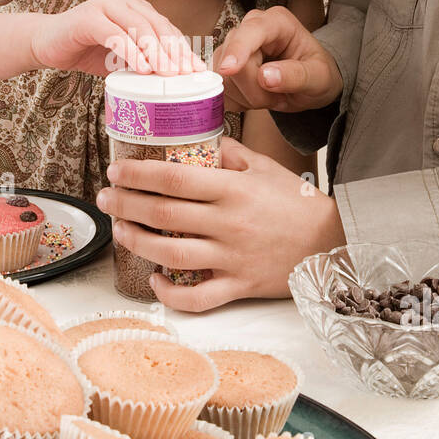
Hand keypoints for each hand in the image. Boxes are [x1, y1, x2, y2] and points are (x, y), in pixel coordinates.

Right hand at [31, 0, 207, 75]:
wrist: (46, 44)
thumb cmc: (87, 51)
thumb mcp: (121, 58)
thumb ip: (143, 61)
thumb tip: (173, 80)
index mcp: (136, 8)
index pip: (166, 28)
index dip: (183, 49)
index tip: (197, 70)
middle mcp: (124, 2)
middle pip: (157, 26)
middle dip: (174, 52)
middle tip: (186, 75)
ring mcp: (105, 6)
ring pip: (139, 28)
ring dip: (156, 53)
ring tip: (167, 74)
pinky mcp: (87, 18)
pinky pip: (114, 34)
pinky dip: (130, 52)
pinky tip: (142, 69)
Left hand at [95, 135, 345, 310]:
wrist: (333, 242)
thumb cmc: (297, 202)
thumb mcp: (266, 167)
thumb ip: (230, 154)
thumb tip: (199, 140)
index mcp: (234, 189)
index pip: (175, 178)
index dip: (139, 174)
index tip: (116, 170)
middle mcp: (229, 223)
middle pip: (164, 213)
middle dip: (126, 204)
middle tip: (105, 198)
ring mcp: (232, 258)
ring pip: (172, 254)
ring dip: (137, 242)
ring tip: (120, 230)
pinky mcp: (239, 286)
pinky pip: (198, 298)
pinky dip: (171, 294)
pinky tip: (154, 279)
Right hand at [213, 6, 342, 111]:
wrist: (309, 83)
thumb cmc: (317, 73)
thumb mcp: (319, 77)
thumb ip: (296, 75)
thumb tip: (266, 76)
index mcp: (277, 22)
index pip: (250, 31)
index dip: (238, 50)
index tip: (229, 69)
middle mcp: (250, 29)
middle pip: (234, 63)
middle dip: (255, 90)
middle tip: (278, 97)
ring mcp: (234, 47)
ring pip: (224, 80)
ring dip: (248, 98)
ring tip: (271, 95)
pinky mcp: (224, 65)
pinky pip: (220, 90)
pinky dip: (238, 101)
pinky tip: (256, 97)